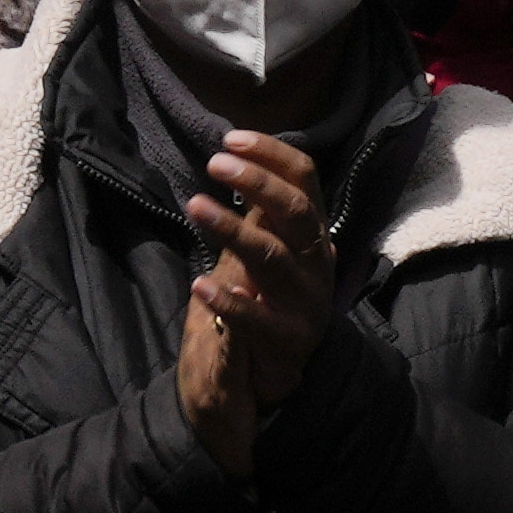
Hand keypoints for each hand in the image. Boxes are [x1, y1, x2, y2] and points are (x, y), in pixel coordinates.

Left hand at [168, 130, 335, 477]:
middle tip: (215, 163)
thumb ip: (264, 212)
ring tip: (196, 206)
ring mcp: (306, 301)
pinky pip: (259, 320)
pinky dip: (230, 302)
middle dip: (257, 183)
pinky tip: (200, 283)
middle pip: (294, 211)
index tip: (232, 138)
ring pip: (274, 258)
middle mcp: (316, 262)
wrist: (287, 374)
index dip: (272, 155)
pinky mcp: (289, 340)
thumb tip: (245, 156)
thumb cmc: (272, 300)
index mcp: (311, 234)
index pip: (305, 180)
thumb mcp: (270, 249)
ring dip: (233, 230)